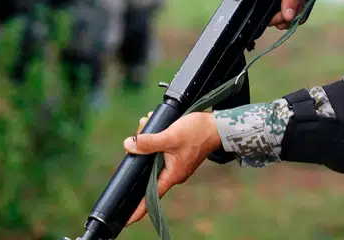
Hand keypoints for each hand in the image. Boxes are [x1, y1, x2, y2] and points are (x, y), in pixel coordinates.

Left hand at [122, 111, 222, 225]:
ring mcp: (175, 164)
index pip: (151, 195)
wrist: (217, 125)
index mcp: (172, 175)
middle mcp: (173, 173)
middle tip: (136, 135)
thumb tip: (128, 145)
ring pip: (152, 156)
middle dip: (139, 151)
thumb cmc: (197, 132)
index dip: (137, 209)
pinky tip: (152, 123)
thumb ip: (149, 142)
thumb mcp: (171, 136)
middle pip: (146, 169)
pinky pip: (159, 149)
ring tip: (146, 123)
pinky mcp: (177, 154)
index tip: (126, 220)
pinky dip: (154, 137)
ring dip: (146, 140)